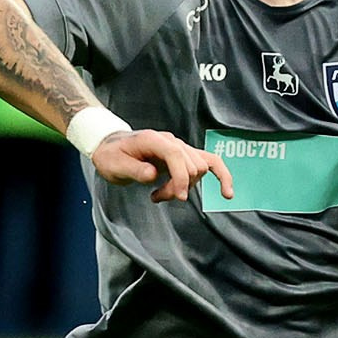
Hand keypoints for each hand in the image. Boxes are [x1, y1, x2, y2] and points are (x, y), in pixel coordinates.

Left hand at [91, 130, 231, 204]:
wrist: (111, 147)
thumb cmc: (111, 156)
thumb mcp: (114, 165)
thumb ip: (133, 170)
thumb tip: (153, 175)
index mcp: (154, 139)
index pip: (176, 155)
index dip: (180, 177)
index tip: (178, 197)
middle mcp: (171, 140)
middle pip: (190, 164)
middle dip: (179, 186)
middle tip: (157, 197)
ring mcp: (180, 147)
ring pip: (198, 168)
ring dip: (186, 186)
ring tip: (161, 195)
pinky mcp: (184, 155)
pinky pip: (210, 162)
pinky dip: (221, 176)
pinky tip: (227, 193)